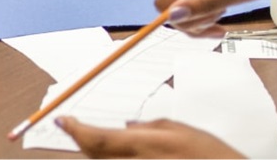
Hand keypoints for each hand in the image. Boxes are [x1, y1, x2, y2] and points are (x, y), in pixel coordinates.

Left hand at [60, 117, 243, 158]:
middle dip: (83, 141)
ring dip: (98, 153)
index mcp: (144, 146)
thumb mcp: (184, 132)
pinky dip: (112, 159)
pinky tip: (121, 153)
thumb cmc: (213, 158)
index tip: (63, 120)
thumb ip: (151, 126)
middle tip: (77, 128)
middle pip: (93, 155)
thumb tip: (128, 126)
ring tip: (97, 140)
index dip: (74, 129)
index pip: (95, 138)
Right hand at [155, 0, 276, 35]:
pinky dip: (199, 1)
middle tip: (220, 24)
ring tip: (223, 11)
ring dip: (196, 12)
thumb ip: (203, 5)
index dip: (183, 21)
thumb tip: (173, 16)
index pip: (166, 1)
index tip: (210, 27)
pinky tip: (219, 2)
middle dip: (191, 19)